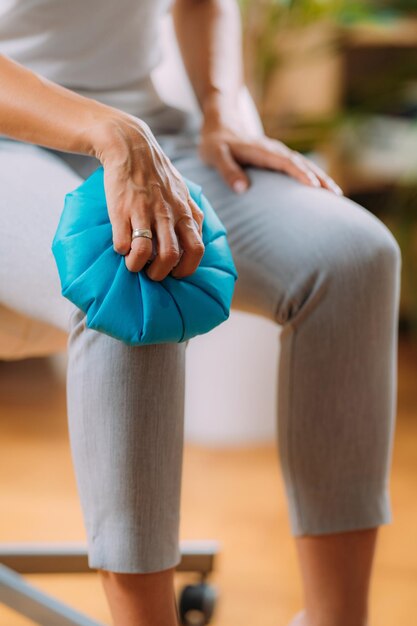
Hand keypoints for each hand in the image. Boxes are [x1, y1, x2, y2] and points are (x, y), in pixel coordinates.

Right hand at [93, 114, 204, 278]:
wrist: (130, 146)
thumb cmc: (157, 173)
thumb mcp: (183, 192)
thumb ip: (192, 216)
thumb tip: (198, 240)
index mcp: (185, 212)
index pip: (196, 250)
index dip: (187, 268)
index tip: (176, 272)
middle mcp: (167, 214)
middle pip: (171, 256)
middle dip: (161, 273)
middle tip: (152, 273)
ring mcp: (144, 212)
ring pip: (146, 253)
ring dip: (139, 266)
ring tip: (134, 264)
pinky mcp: (121, 210)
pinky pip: (122, 243)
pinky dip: (122, 252)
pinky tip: (121, 246)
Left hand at [198, 113, 342, 196]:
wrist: (219, 124)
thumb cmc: (215, 143)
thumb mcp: (215, 156)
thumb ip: (227, 171)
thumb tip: (242, 188)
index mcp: (260, 150)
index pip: (285, 162)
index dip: (300, 173)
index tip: (313, 186)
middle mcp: (273, 150)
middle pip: (301, 163)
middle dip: (320, 177)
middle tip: (336, 195)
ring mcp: (277, 154)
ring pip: (304, 165)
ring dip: (321, 177)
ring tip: (337, 194)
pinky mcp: (277, 159)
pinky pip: (298, 167)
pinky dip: (312, 176)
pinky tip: (322, 188)